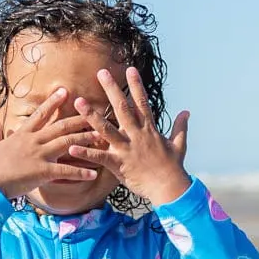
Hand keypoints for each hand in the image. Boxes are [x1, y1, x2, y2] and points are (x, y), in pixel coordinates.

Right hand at [0, 87, 102, 199]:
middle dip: (79, 118)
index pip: (40, 114)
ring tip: (101, 137)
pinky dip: (81, 172)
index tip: (65, 91)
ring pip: (67, 143)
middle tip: (94, 112)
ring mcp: (39, 155)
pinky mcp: (42, 171)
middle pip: (60, 126)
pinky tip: (93, 173)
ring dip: (85, 139)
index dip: (53, 102)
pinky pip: (66, 170)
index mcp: (22, 134)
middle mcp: (33, 141)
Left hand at [68, 68, 191, 205]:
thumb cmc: (173, 167)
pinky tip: (71, 147)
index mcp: (150, 129)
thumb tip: (187, 111)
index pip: (142, 102)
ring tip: (78, 102)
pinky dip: (85, 152)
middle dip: (111, 89)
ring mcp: (127, 149)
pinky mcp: (119, 164)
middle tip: (101, 73)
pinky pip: (99, 157)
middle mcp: (137, 135)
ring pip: (106, 128)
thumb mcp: (179, 144)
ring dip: (91, 115)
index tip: (130, 69)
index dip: (135, 85)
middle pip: (122, 108)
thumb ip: (181, 126)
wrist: (170, 188)